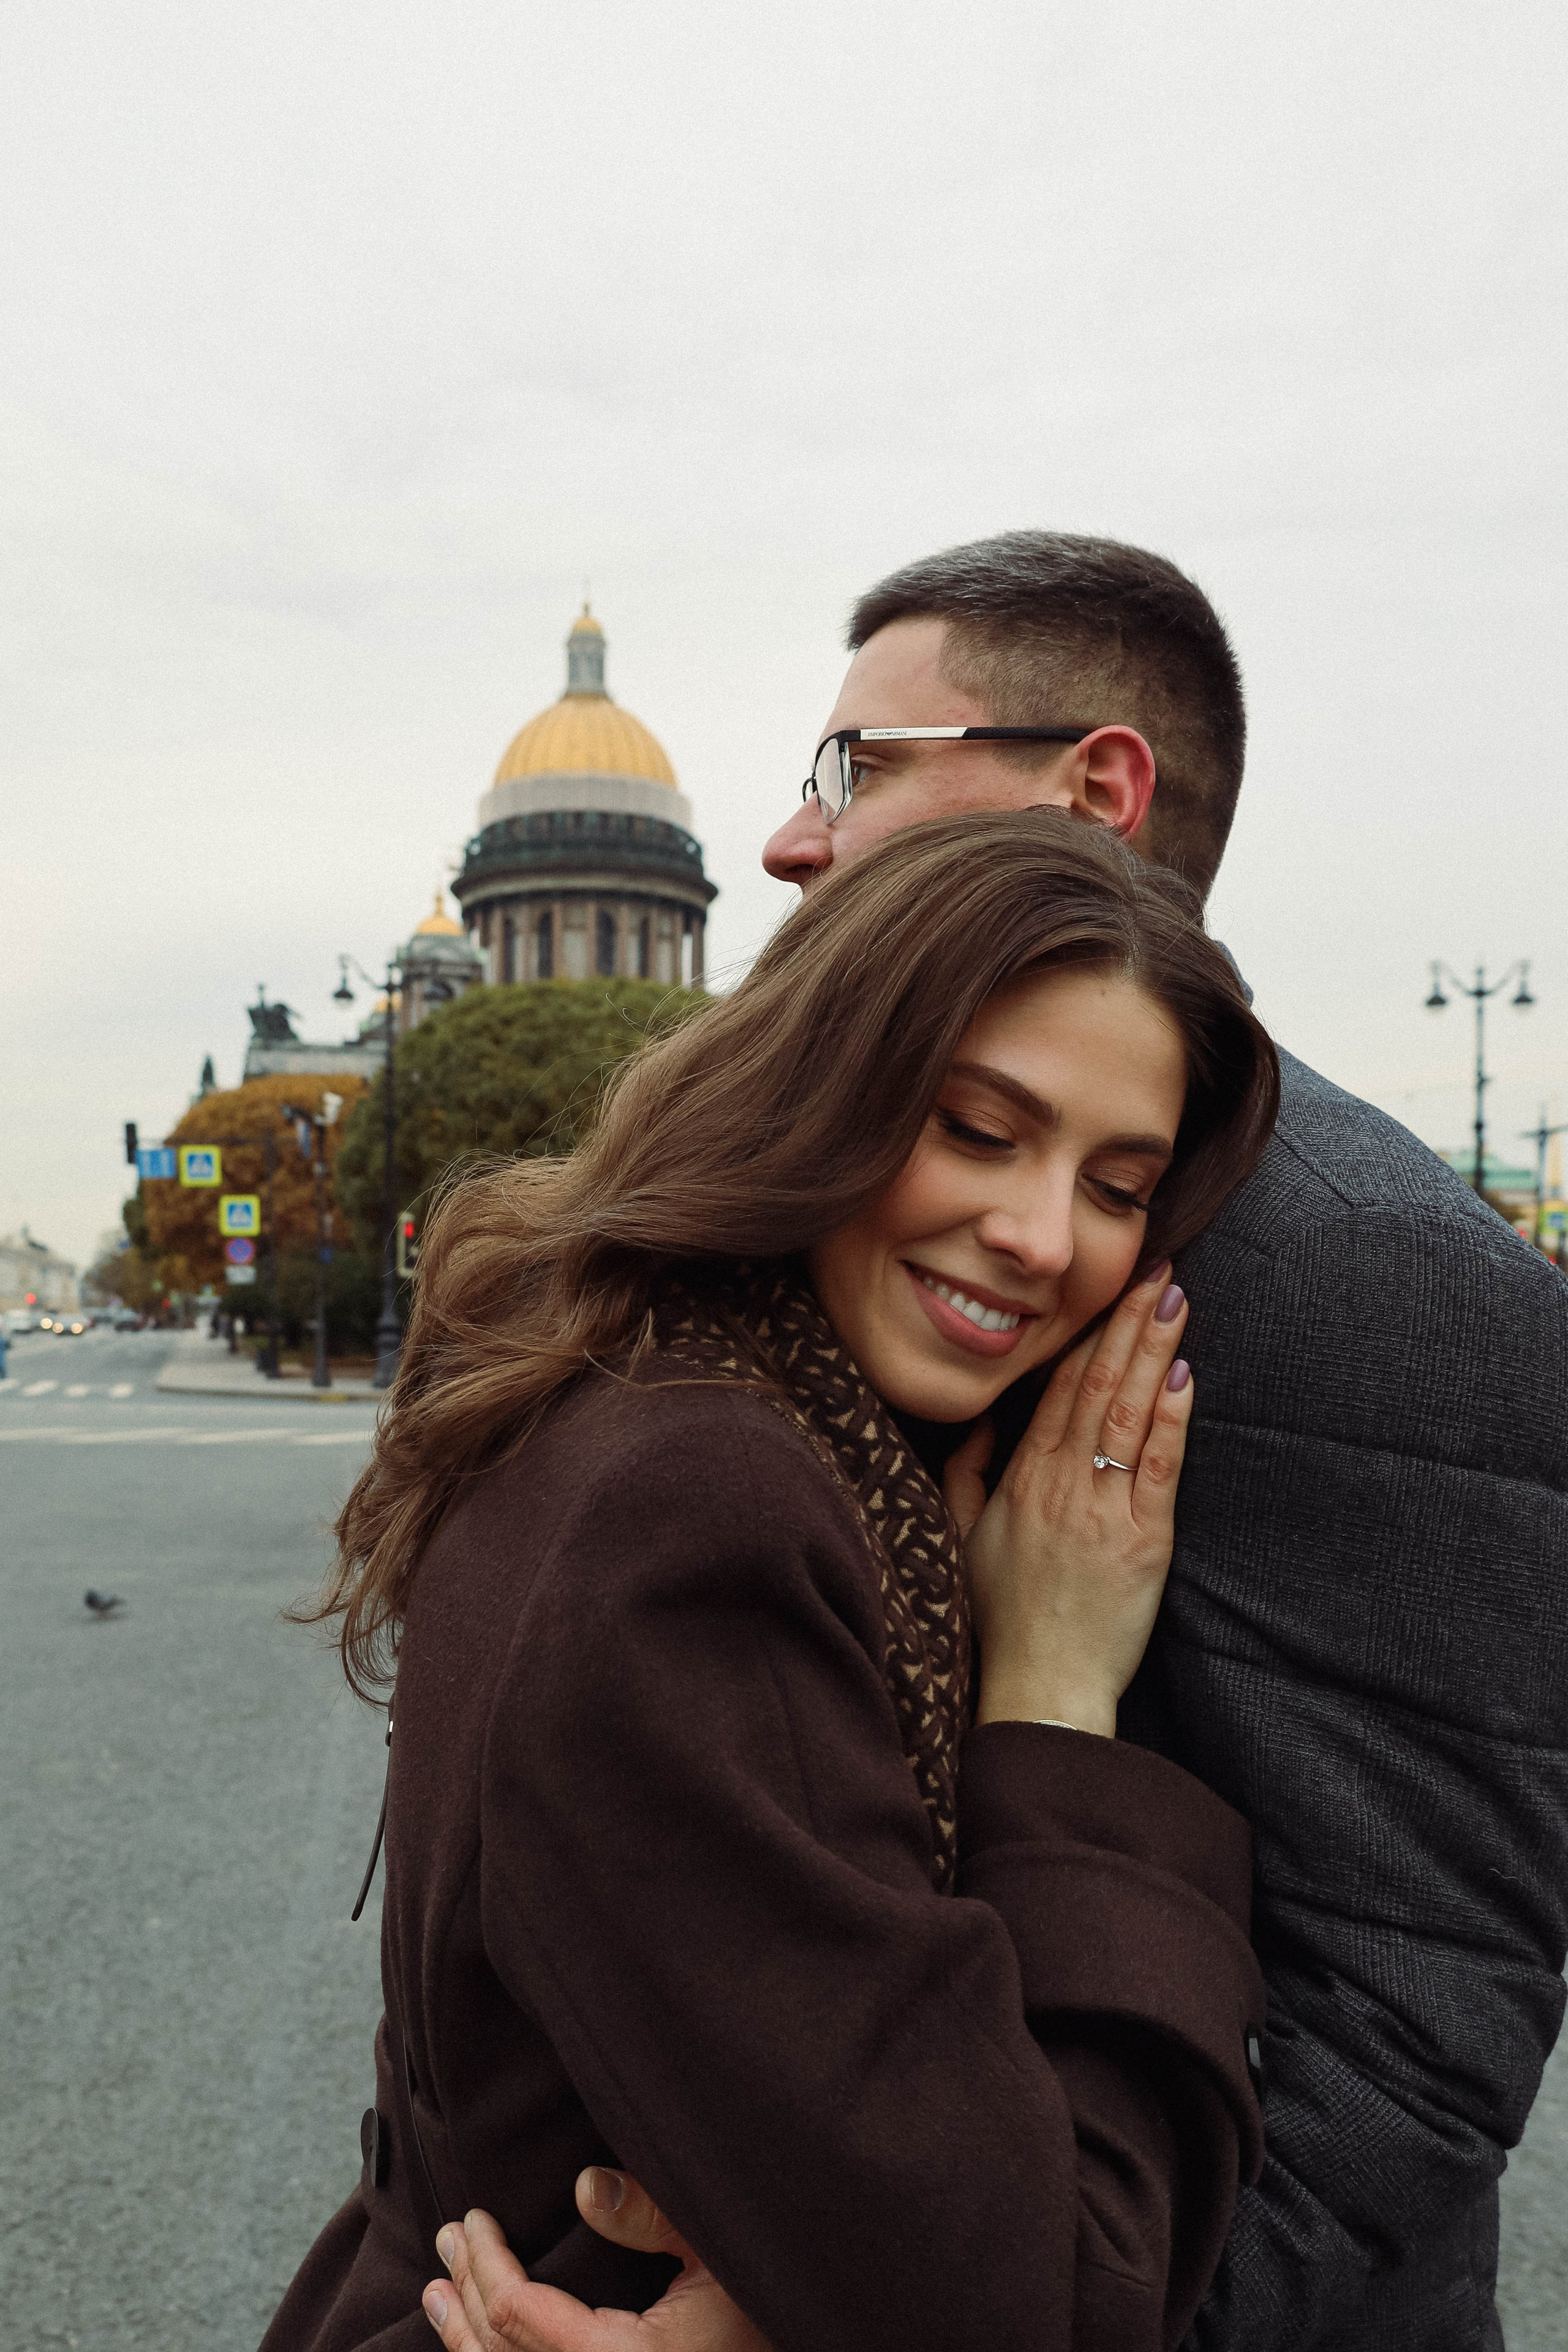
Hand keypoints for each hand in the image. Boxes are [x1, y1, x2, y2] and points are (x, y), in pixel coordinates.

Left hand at [422, 2170, 771, 2351]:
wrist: (797, 2341)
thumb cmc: (765, 2296)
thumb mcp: (718, 2246)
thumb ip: (651, 2216)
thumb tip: (581, 2187)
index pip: (518, 2317)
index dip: (486, 2266)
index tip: (473, 2218)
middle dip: (464, 2293)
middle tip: (446, 2238)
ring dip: (464, 2337)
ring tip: (438, 2292)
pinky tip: (480, 2342)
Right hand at [945, 1264, 1191, 1735]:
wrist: (1040, 1688)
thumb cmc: (1003, 1619)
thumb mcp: (962, 1537)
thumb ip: (967, 1474)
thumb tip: (980, 1423)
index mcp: (1020, 1479)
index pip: (1056, 1387)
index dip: (1086, 1333)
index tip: (1110, 1289)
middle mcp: (1059, 1485)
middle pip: (1096, 1385)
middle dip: (1127, 1322)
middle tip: (1156, 1269)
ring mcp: (1100, 1510)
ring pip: (1128, 1413)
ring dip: (1154, 1351)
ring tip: (1174, 1301)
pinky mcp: (1142, 1542)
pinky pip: (1158, 1467)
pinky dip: (1172, 1418)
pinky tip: (1183, 1375)